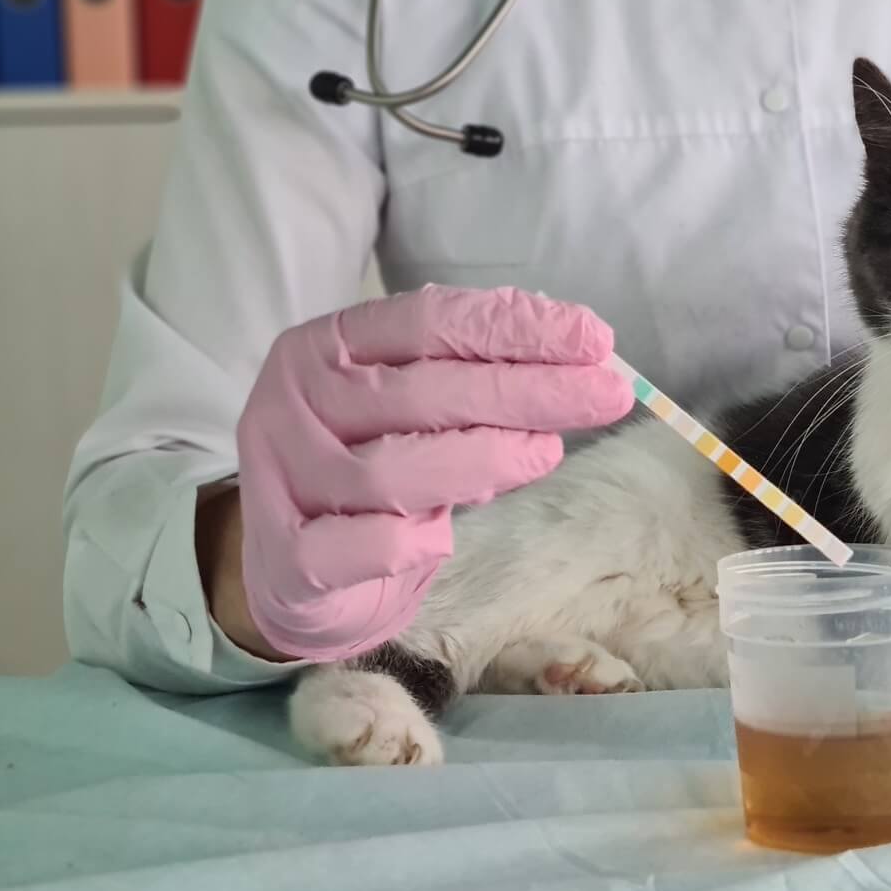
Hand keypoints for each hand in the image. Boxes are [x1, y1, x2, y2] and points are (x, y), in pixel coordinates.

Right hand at [235, 285, 633, 661]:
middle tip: (606, 396)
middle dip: (529, 390)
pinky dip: (412, 541)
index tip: (595, 340)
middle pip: (424, 391)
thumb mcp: (414, 408)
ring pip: (393, 471)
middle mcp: (296, 402)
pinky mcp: (286, 559)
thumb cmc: (371, 466)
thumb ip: (472, 376)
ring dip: (482, 460)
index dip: (517, 327)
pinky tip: (444, 535)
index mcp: (326, 345)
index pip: (429, 321)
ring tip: (544, 454)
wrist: (292, 570)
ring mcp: (284, 480)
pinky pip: (363, 546)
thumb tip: (578, 357)